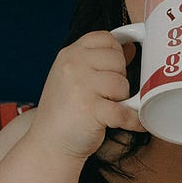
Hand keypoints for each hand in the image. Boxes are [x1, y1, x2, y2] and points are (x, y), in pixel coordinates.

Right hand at [27, 30, 141, 161]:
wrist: (48, 144)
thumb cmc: (64, 111)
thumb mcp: (72, 77)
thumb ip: (96, 61)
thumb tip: (130, 47)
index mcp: (69, 55)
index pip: (104, 38)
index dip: (115, 52)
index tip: (112, 69)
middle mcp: (73, 66)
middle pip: (117, 60)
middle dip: (118, 79)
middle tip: (105, 95)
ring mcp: (81, 86)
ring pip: (122, 84)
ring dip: (121, 100)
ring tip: (106, 108)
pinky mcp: (91, 110)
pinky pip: (126, 111)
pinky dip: (133, 120)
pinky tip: (131, 122)